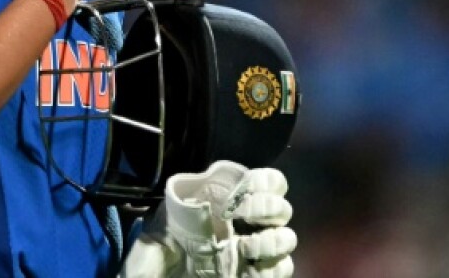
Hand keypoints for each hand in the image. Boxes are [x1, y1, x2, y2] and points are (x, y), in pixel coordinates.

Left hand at [121, 161, 295, 277]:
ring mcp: (256, 252)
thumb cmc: (162, 251)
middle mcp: (249, 224)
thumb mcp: (160, 227)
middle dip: (264, 206)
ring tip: (244, 248)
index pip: (268, 181)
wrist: (164, 277)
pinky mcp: (258, 276)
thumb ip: (179, 211)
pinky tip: (248, 270)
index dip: (263, 181)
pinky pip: (283, 268)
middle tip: (237, 214)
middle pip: (281, 207)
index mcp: (230, 203)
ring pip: (287, 238)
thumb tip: (199, 204)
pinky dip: (271, 268)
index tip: (245, 187)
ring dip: (270, 240)